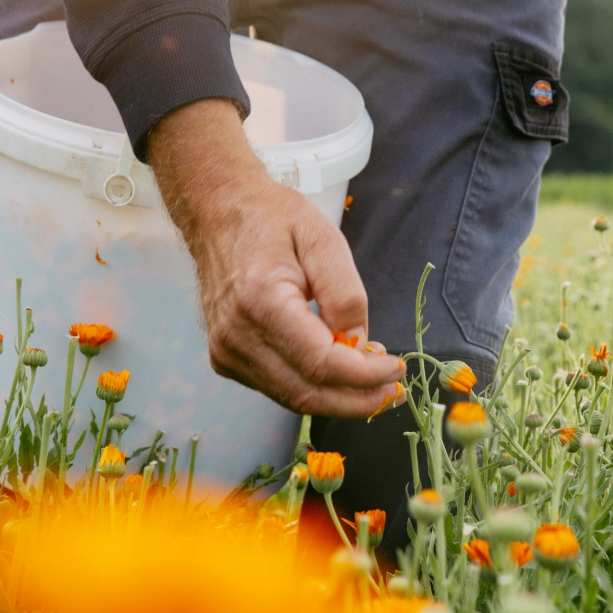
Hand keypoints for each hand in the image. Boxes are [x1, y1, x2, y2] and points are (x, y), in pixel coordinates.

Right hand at [148, 99, 405, 416]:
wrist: (216, 212)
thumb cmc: (271, 218)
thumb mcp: (323, 239)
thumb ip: (346, 296)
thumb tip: (360, 346)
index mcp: (261, 302)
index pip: (321, 363)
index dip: (364, 375)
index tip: (396, 369)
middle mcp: (237, 336)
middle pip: (308, 394)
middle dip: (357, 399)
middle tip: (393, 390)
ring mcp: (226, 352)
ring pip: (294, 399)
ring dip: (339, 398)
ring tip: (373, 380)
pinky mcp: (225, 359)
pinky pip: (279, 388)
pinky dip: (314, 388)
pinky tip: (338, 371)